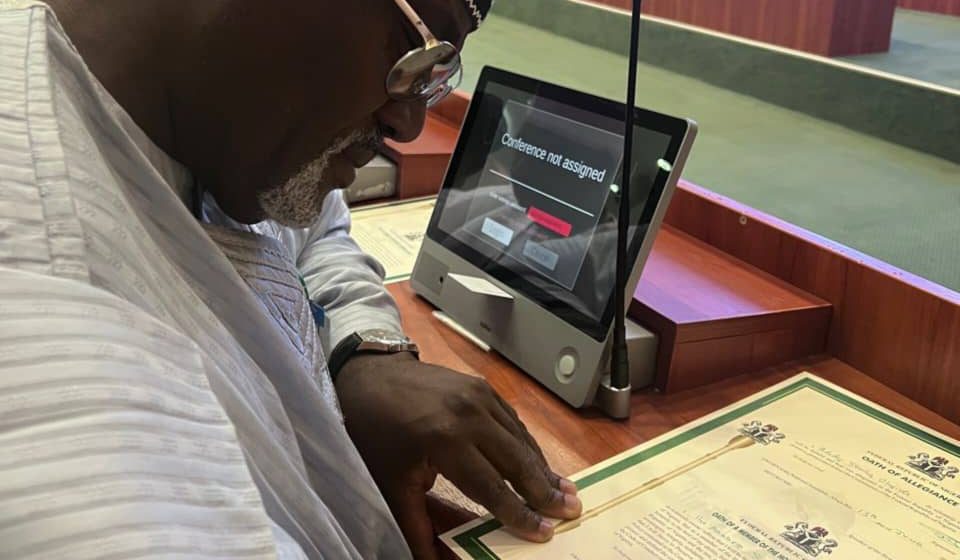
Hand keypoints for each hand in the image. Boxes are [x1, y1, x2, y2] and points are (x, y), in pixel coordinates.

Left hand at [335, 352, 581, 558]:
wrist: (369, 377)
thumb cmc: (375, 435)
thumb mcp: (390, 485)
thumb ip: (417, 527)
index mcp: (445, 440)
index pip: (492, 487)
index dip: (519, 513)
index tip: (544, 533)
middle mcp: (469, 415)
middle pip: (517, 460)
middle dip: (544, 490)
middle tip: (570, 511)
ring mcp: (479, 396)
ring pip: (521, 439)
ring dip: (543, 467)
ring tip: (565, 491)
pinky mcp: (482, 387)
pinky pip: (513, 422)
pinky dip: (528, 446)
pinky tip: (539, 464)